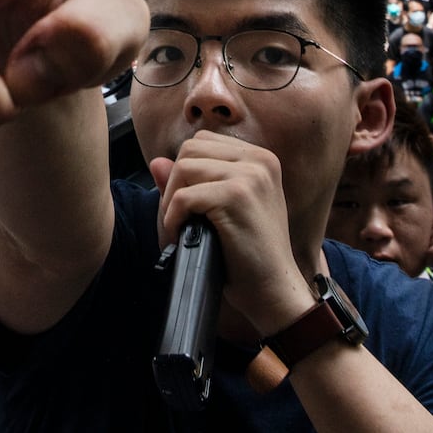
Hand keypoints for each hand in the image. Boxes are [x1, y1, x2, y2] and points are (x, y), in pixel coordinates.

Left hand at [148, 133, 313, 336]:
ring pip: (184, 167)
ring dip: (172, 201)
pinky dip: (173, 218)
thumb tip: (157, 161)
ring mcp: (251, 176)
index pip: (203, 141)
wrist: (275, 290)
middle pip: (190, 149)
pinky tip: (182, 236)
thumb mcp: (224, 210)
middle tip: (179, 217)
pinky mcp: (237, 196)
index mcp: (260, 158)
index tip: (188, 204)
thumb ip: (193, 181)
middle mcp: (259, 160)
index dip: (185, 171)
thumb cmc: (249, 255)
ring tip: (181, 226)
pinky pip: (183, 196)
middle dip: (175, 183)